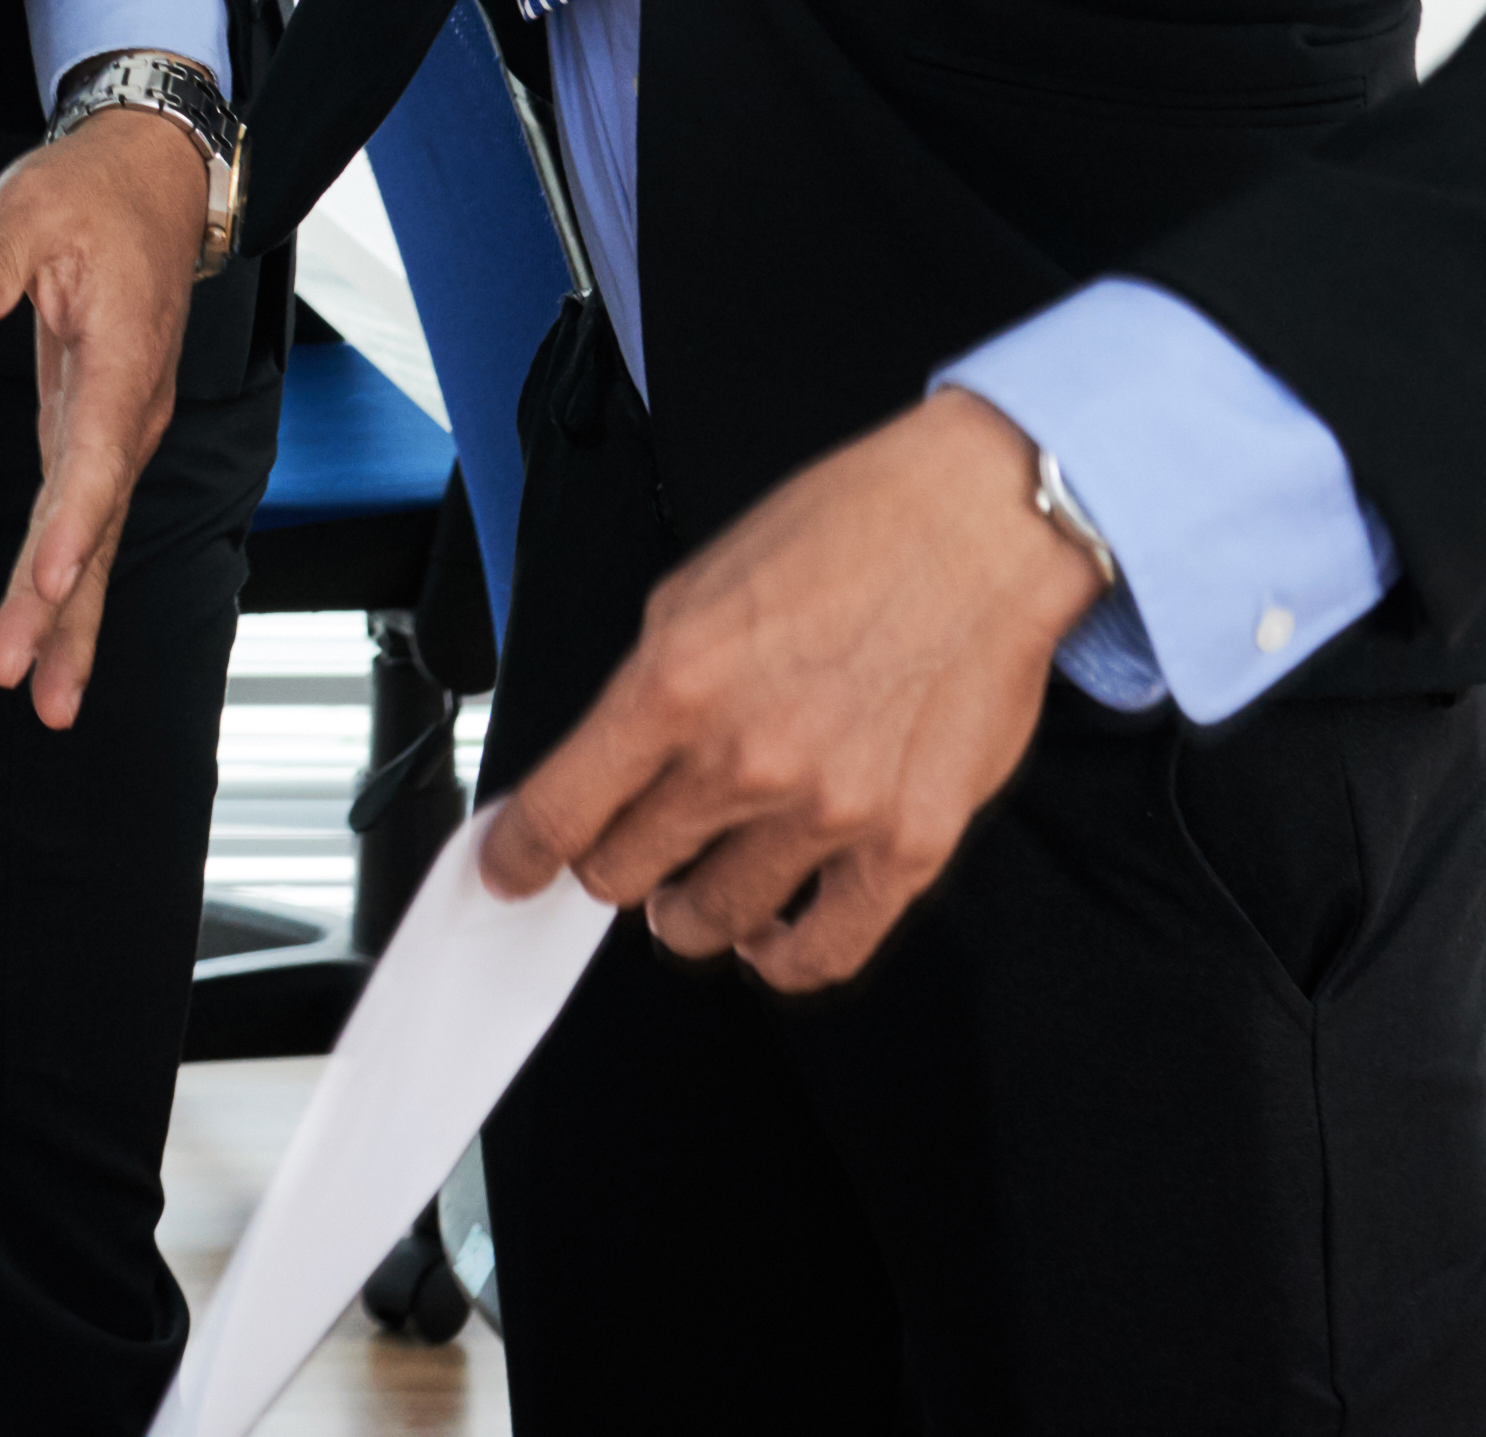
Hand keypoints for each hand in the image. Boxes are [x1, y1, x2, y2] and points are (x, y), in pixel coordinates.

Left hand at [0, 96, 213, 721]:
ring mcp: (118, 427)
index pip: (96, 456)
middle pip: (95, 521)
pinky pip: (85, 517)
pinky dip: (68, 579)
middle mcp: (130, 411)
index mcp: (122, 361)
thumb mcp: (37, 203)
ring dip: (70, 615)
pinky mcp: (100, 430)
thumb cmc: (95, 195)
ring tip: (48, 699)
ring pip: (95, 534)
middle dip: (61, 606)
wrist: (157, 186)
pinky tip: (50, 628)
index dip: (73, 523)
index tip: (48, 582)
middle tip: (26, 682)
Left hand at [476, 388, 1104, 985]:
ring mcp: (828, 811)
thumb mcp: (696, 591)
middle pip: (625, 872)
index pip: (561, 811)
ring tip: (693, 891)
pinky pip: (826, 951)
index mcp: (675, 683)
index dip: (518, 854)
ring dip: (689, 911)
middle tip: (624, 851)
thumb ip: (646, 690)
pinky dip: (784, 957)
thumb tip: (603, 763)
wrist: (977, 527)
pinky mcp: (909, 846)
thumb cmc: (847, 534)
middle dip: (611, 867)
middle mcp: (745, 758)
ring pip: (712, 919)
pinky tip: (770, 934)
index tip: (508, 868)